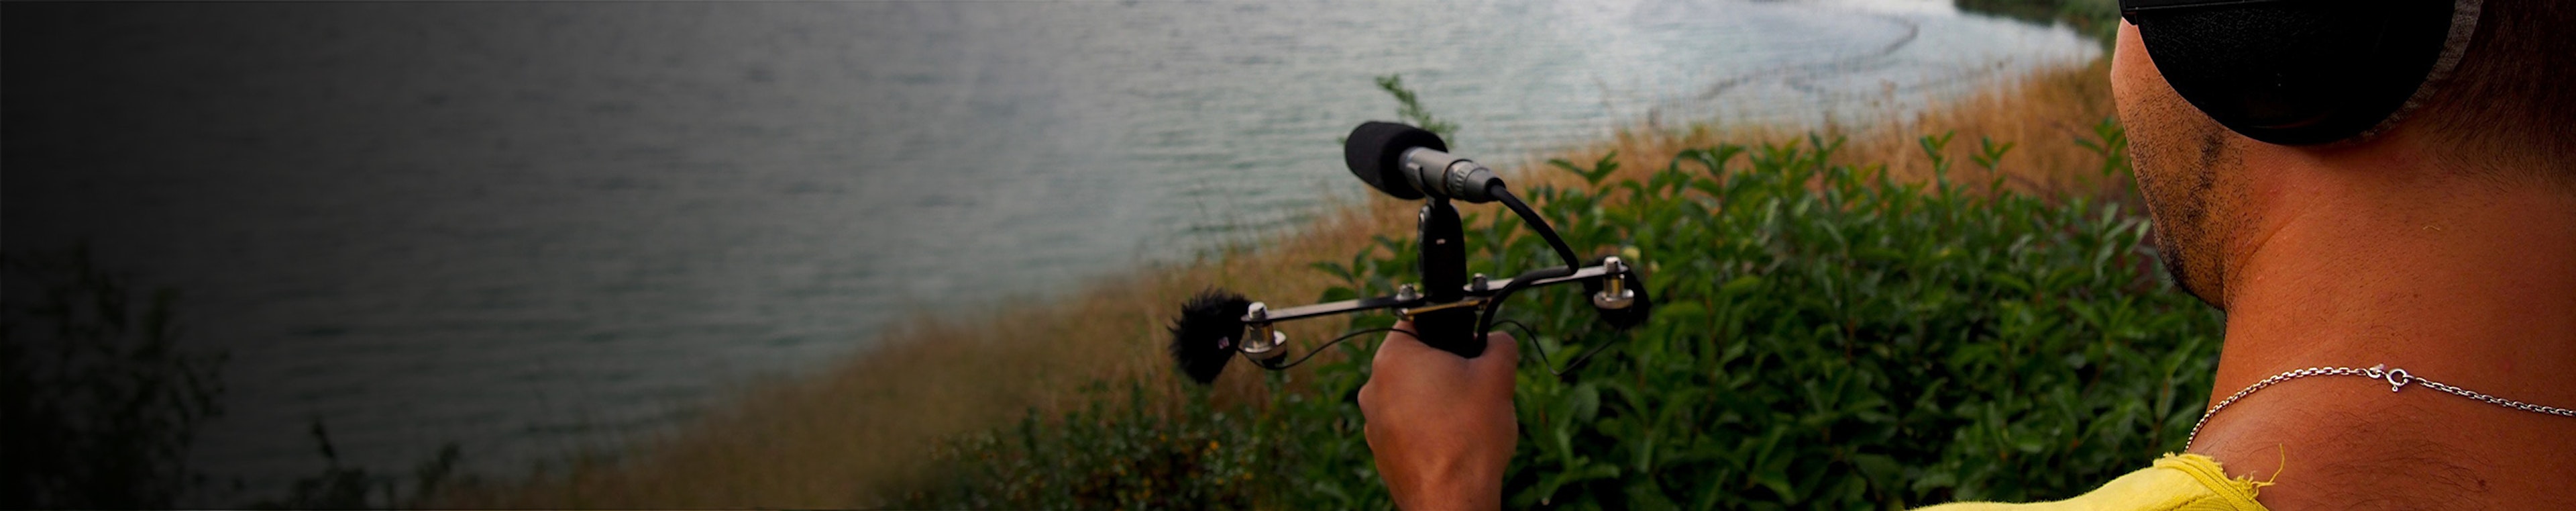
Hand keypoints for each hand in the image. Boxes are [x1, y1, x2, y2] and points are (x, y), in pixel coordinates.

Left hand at [1358, 320, 1518, 509]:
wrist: (1452, 499)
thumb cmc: (1469, 435)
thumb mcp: (1497, 376)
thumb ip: (1499, 344)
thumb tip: (1497, 339)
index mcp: (1393, 358)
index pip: (1415, 323)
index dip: (1447, 329)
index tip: (1467, 346)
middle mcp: (1373, 387)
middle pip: (1414, 362)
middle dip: (1445, 369)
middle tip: (1474, 385)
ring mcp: (1373, 422)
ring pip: (1410, 396)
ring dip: (1437, 400)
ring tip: (1466, 418)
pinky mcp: (1381, 450)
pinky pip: (1406, 426)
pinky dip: (1428, 428)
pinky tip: (1453, 441)